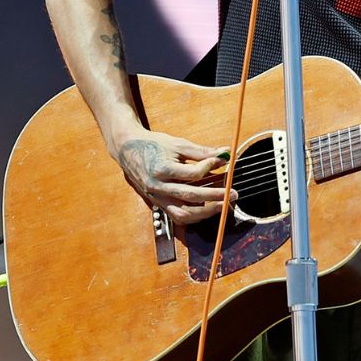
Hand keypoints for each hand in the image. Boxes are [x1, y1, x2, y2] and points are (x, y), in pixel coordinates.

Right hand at [108, 128, 232, 223]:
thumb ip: (201, 151)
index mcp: (162, 169)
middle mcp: (158, 187)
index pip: (192, 174)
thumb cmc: (152, 145)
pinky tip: (207, 209)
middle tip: (233, 193)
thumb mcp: (177, 144)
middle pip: (191, 197)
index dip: (209, 168)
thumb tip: (225, 153)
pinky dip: (194, 215)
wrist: (127, 150)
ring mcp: (157, 198)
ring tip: (222, 205)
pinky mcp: (158, 204)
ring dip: (206, 213)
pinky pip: (178, 216)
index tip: (220, 161)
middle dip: (215, 197)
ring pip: (184, 214)